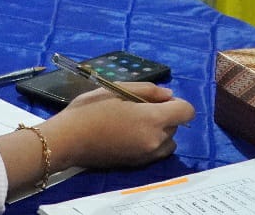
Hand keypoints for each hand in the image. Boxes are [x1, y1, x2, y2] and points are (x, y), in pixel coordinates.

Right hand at [44, 83, 194, 169]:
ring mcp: (147, 155)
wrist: (68, 140)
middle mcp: (155, 140)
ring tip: (134, 123)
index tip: (158, 99)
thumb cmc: (90, 110)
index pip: (186, 111)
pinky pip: (155, 152)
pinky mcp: (137, 164)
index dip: (177, 102)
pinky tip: (127, 135)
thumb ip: (147, 90)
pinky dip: (150, 142)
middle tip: (138, 107)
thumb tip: (168, 94)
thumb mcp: (117, 90)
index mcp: (152, 119)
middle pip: (176, 126)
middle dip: (164, 115)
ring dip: (159, 131)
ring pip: (168, 141)